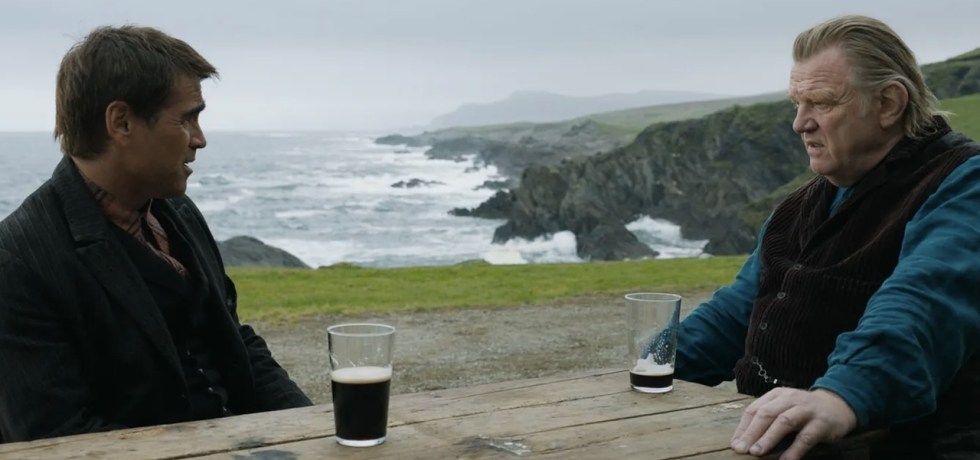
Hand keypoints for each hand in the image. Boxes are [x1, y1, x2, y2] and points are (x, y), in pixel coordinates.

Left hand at [730, 388, 856, 458]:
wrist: (838, 405)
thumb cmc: (802, 410)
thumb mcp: (783, 408)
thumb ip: (764, 419)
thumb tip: (742, 440)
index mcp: (776, 395)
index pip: (754, 409)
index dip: (743, 428)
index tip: (735, 444)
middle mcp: (790, 399)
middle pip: (766, 414)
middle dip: (752, 432)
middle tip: (742, 449)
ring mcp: (806, 410)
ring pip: (784, 422)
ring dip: (769, 438)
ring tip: (757, 452)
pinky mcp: (821, 423)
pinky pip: (806, 437)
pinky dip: (794, 450)